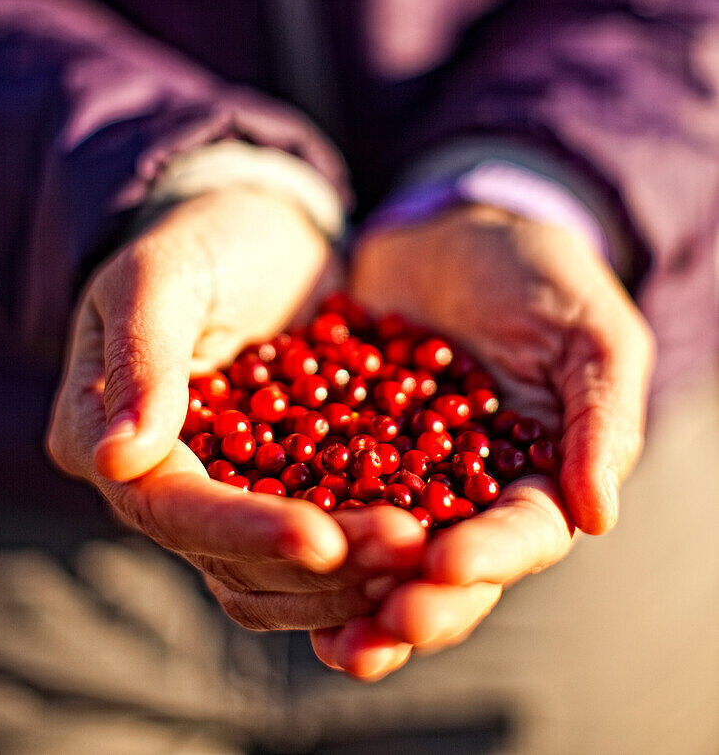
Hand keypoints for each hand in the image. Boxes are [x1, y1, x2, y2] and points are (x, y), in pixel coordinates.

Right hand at [47, 186, 426, 629]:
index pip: (171, 506)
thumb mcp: (164, 272)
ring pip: (276, 573)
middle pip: (229, 557)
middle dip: (318, 563)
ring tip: (424, 551)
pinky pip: (319, 542)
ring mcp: (219, 491)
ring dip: (350, 575)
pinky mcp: (277, 489)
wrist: (263, 230)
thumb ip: (144, 355)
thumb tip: (117, 458)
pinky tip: (427, 540)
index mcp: (100, 432)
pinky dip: (365, 553)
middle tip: (405, 548)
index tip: (324, 541)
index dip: (247, 531)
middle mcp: (153, 481)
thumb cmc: (206, 235)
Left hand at [311, 203, 653, 677]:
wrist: (458, 228)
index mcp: (538, 478)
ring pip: (379, 553)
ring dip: (353, 597)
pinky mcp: (343, 444)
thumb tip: (597, 516)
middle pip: (445, 569)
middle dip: (414, 604)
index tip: (443, 566)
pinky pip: (319, 492)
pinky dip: (298, 526)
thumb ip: (600, 418)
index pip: (520, 536)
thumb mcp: (589, 335)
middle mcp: (467, 494)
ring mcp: (401, 474)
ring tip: (327, 636)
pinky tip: (266, 551)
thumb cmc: (544, 276)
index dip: (486, 559)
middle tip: (377, 626)